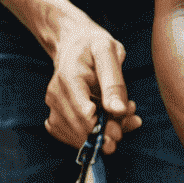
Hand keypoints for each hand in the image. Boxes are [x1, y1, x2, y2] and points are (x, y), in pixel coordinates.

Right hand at [43, 8, 140, 150]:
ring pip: (78, 137)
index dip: (105, 125)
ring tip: (121, 118)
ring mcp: (53, 108)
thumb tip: (118, 111)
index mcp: (69, 77)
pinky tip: (106, 122)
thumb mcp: (109, 52)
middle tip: (130, 119)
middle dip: (109, 130)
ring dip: (103, 134)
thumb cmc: (93, 45)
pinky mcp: (54, 117)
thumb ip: (114, 82)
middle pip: (82, 128)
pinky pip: (72, 137)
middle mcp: (56, 95)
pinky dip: (91, 136)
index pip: (84, 113)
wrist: (73, 44)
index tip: (126, 119)